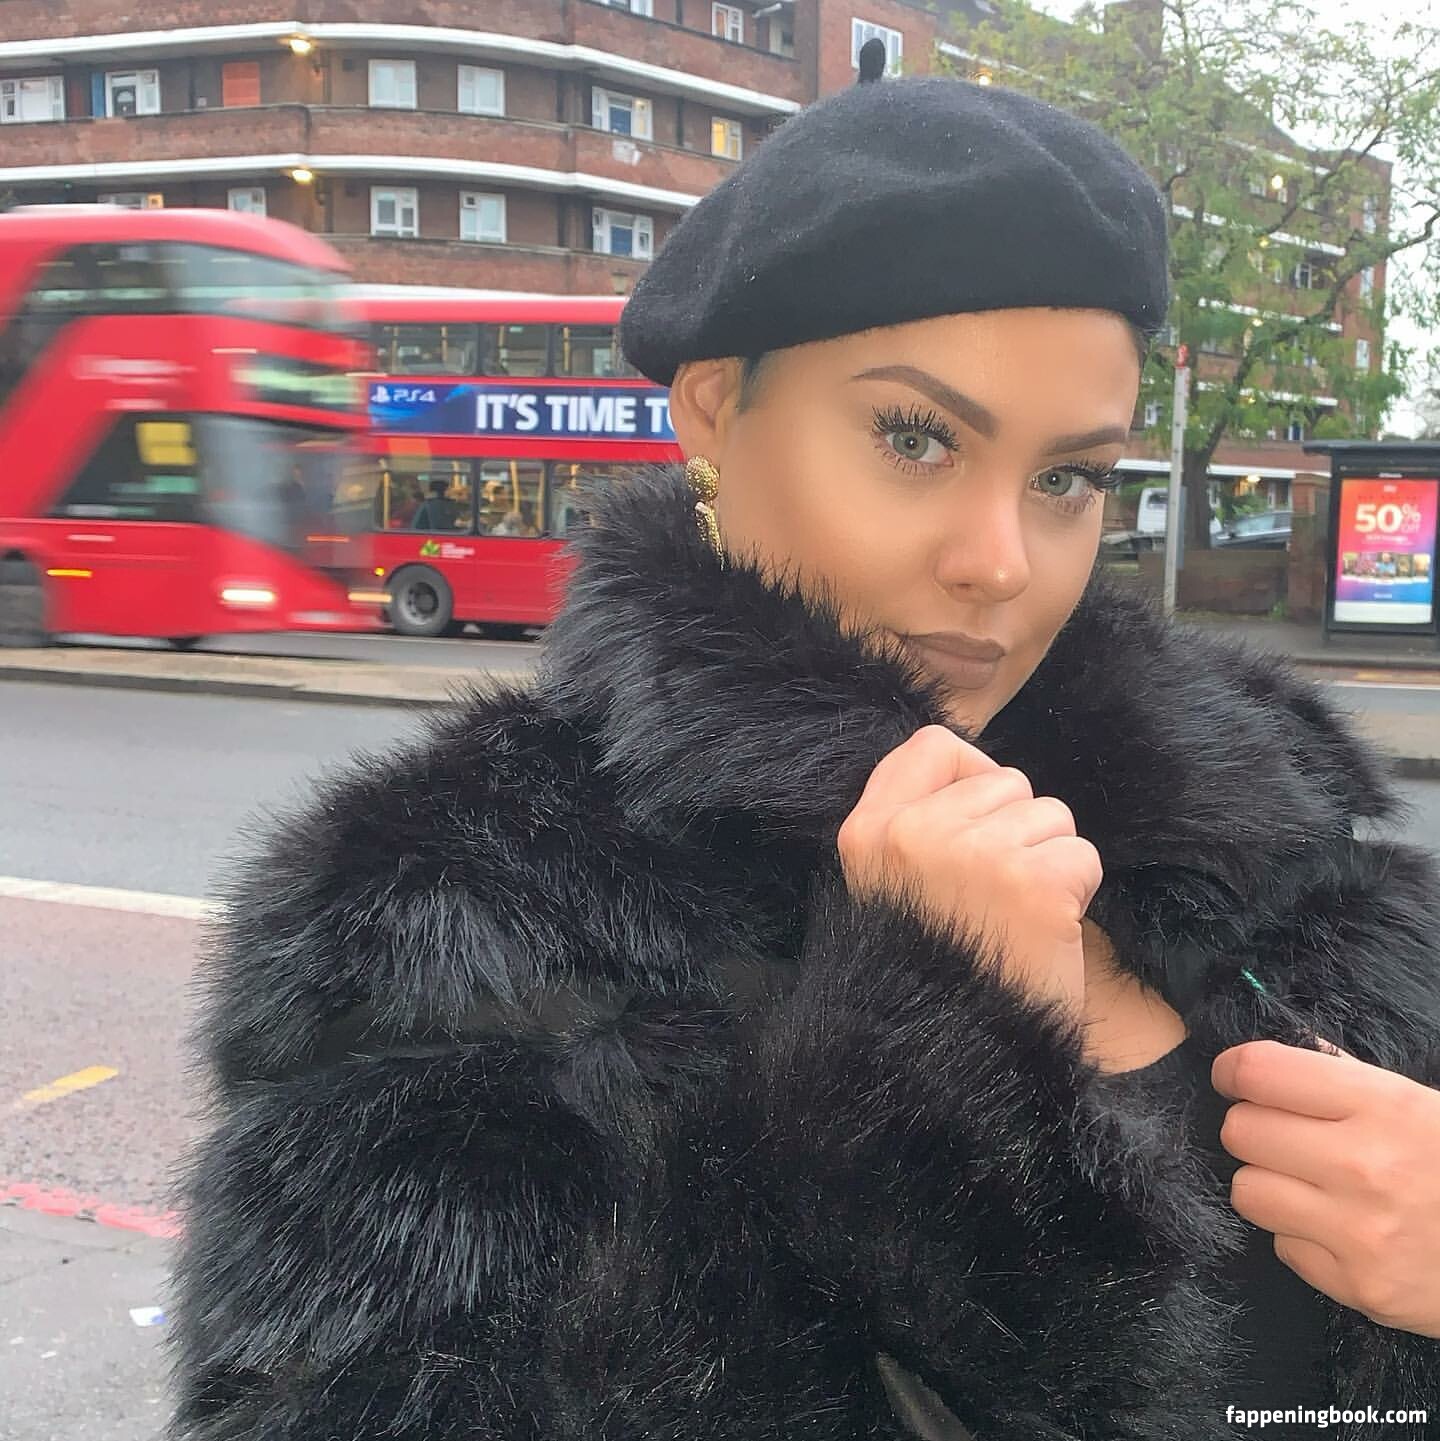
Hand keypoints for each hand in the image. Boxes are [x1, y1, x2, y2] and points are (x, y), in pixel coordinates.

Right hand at [836, 725, 1099, 1016]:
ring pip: (1050, 815)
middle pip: (1006, 783)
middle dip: (1017, 832)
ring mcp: (972, 856)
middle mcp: (912, 835)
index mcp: (867, 833)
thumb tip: (979, 776)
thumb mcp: (888, 887)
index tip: (978, 826)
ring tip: (1017, 918)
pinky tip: (1046, 934)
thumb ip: (915, 824)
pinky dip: (1077, 893)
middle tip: (995, 899)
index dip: (971, 776)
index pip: (932, 746)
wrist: (955, 1058)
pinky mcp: (1032, 886)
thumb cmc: (934, 973)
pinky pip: (1081, 855)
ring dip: (1049, 863)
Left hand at [1212, 1038, 1439, 1337]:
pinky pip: (1282, 1248)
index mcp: (1384, 1107)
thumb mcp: (1419, 1104)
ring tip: (1309, 1184)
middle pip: (1239, 1131)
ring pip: (1247, 1191)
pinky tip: (1340, 1230)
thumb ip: (1345, 1078)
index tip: (1233, 1078)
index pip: (1261, 1072)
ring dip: (1268, 1183)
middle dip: (1253, 1128)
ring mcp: (1360, 1233)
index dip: (1234, 1071)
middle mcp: (1365, 1167)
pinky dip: (1300, 1237)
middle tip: (1281, 1136)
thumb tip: (1269, 1061)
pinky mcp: (1360, 1288)